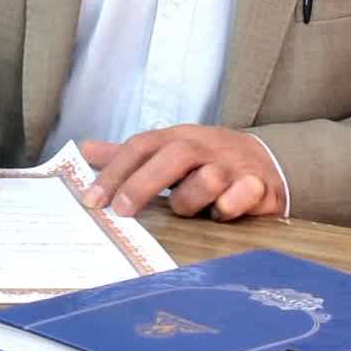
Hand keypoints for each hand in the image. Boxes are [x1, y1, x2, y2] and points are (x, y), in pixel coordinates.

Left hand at [79, 126, 285, 220]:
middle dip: (142, 184)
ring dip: (190, 201)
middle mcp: (204, 147)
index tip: (92, 200)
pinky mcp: (258, 186)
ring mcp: (232, 166)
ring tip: (188, 212)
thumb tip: (85, 150)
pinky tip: (223, 213)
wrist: (265, 162)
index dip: (114, 171)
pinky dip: (230, 205)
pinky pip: (242, 195)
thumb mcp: (167, 151)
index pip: (141, 146)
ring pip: (206, 179)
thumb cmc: (206, 160)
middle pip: (171, 157)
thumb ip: (128, 156)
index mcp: (178, 137)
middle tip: (121, 212)